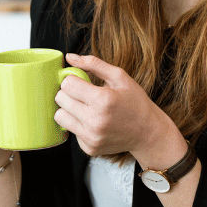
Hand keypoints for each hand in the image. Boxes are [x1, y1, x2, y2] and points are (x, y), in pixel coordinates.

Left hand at [53, 54, 180, 160]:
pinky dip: (78, 125)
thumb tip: (70, 57)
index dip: (72, 79)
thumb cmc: (135, 102)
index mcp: (103, 100)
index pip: (67, 84)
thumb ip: (94, 64)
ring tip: (85, 108)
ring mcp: (91, 137)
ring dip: (69, 109)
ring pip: (59, 117)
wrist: (147, 133)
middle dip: (69, 93)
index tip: (80, 81)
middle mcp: (95, 121)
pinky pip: (70, 131)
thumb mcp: (119, 77)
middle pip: (60, 99)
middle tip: (83, 94)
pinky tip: (93, 123)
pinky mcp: (89, 148)